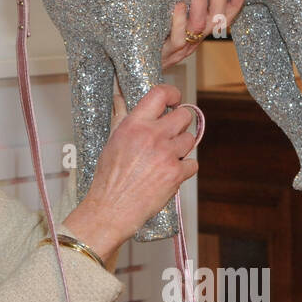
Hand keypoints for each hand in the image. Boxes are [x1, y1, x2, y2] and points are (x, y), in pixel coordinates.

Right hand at [64, 84, 198, 261]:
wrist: (112, 208)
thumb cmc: (109, 178)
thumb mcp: (112, 141)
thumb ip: (123, 119)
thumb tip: (120, 99)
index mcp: (134, 125)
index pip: (160, 94)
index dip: (172, 93)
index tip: (174, 99)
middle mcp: (152, 136)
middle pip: (184, 115)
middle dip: (180, 124)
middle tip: (171, 133)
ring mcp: (167, 154)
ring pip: (190, 139)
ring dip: (181, 147)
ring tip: (166, 157)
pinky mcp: (176, 174)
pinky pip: (193, 163)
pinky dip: (185, 168)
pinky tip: (170, 172)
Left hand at [160, 0, 247, 69]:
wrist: (141, 67)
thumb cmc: (155, 41)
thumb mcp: (173, 23)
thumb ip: (184, 7)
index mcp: (200, 32)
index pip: (224, 17)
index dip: (236, 3)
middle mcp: (196, 39)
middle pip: (215, 17)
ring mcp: (184, 46)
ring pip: (198, 23)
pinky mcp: (168, 51)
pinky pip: (178, 36)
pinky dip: (179, 20)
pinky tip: (179, 4)